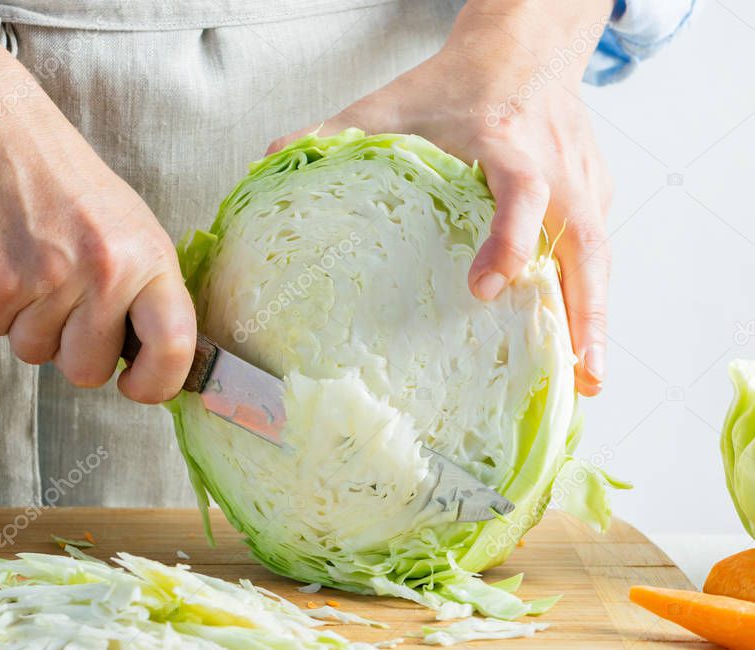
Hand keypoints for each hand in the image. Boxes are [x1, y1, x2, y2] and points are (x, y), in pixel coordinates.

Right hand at [0, 12, 194, 402]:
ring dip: (32, 326)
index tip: (137, 385)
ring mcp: (47, 279)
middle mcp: (104, 271)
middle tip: (68, 305)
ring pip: (36, 355)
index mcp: (149, 259)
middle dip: (74, 352)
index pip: (174, 347)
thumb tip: (156, 363)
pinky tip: (6, 262)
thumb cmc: (69, 186)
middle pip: (89, 371)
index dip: (157, 384)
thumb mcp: (133, 228)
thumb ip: (147, 294)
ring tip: (35, 271)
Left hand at [269, 0, 613, 395]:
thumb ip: (333, 134)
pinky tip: (573, 342)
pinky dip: (587, 295)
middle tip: (580, 376)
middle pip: (582, 243)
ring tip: (586, 382)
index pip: (522, 190)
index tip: (484, 289)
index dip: (509, 237)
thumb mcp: (390, 105)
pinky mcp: (595, 193)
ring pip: (597, 256)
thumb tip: (270, 161)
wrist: (523, 49)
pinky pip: (594, 250)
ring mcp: (584, 181)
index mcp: (507, 141)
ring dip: (594, 319)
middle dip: (584, 312)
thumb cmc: (457, 83)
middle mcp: (556, 164)